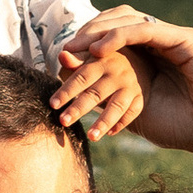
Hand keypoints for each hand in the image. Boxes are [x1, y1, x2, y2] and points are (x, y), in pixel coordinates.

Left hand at [53, 22, 145, 140]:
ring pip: (117, 106)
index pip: (82, 77)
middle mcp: (118, 73)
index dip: (67, 91)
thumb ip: (75, 59)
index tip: (53, 104)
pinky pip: (132, 112)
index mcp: (102, 60)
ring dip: (103, 122)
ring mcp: (130, 86)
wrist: (137, 58)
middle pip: (96, 93)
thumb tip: (62, 55)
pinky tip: (109, 134)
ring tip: (91, 137)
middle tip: (63, 122)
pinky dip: (122, 123)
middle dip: (79, 108)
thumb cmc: (103, 59)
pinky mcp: (139, 97)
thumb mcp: (90, 55)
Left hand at [67, 11, 192, 171]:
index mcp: (151, 56)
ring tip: (76, 49)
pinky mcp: (187, 40)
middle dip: (87, 32)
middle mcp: (162, 42)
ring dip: (98, 31)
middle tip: (65, 51)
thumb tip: (76, 88)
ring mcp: (175, 38)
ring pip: (129, 20)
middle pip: (118, 21)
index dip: (87, 41)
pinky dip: (119, 35)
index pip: (113, 35)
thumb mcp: (136, 111)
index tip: (63, 59)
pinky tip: (99, 49)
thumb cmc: (185, 127)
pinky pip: (147, 29)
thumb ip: (109, 97)